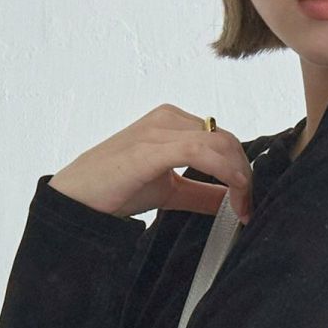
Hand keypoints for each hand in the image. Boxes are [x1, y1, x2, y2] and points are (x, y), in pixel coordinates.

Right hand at [47, 105, 253, 223]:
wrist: (80, 196)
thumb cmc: (118, 187)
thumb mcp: (171, 192)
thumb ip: (201, 193)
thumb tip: (231, 200)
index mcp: (174, 123)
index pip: (223, 139)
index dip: (243, 171)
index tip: (247, 204)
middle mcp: (169, 119)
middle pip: (227, 138)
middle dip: (245, 175)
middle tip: (248, 209)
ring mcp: (159, 131)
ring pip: (219, 142)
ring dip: (239, 177)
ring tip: (241, 207)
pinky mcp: (150, 148)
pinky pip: (199, 151)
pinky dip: (223, 172)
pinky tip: (232, 193)